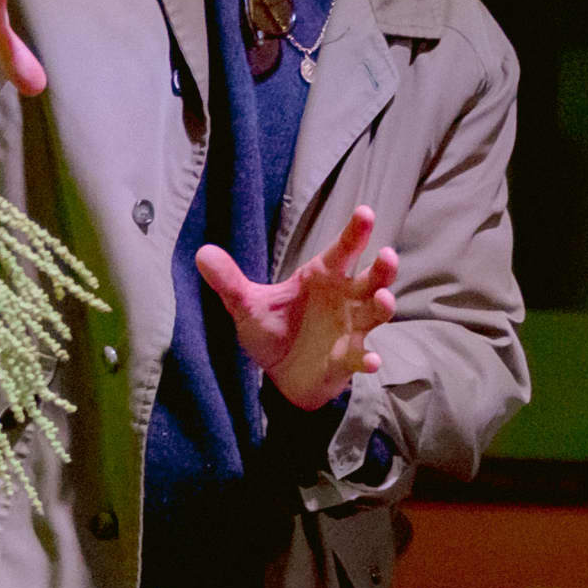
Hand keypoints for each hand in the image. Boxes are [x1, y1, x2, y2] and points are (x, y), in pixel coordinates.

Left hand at [196, 205, 398, 411]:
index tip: (365, 212)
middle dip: (382, 268)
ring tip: (384, 299)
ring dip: (383, 305)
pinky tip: (372, 361)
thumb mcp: (246, 305)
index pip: (341, 250)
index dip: (355, 232)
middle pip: (371, 278)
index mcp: (322, 277)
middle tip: (386, 255)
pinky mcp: (348, 359)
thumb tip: (201, 252)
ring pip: (375, 313)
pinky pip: (361, 357)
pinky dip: (367, 359)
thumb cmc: (273, 330)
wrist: (280, 375)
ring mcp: (351, 329)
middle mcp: (344, 298)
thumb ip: (229, 281)